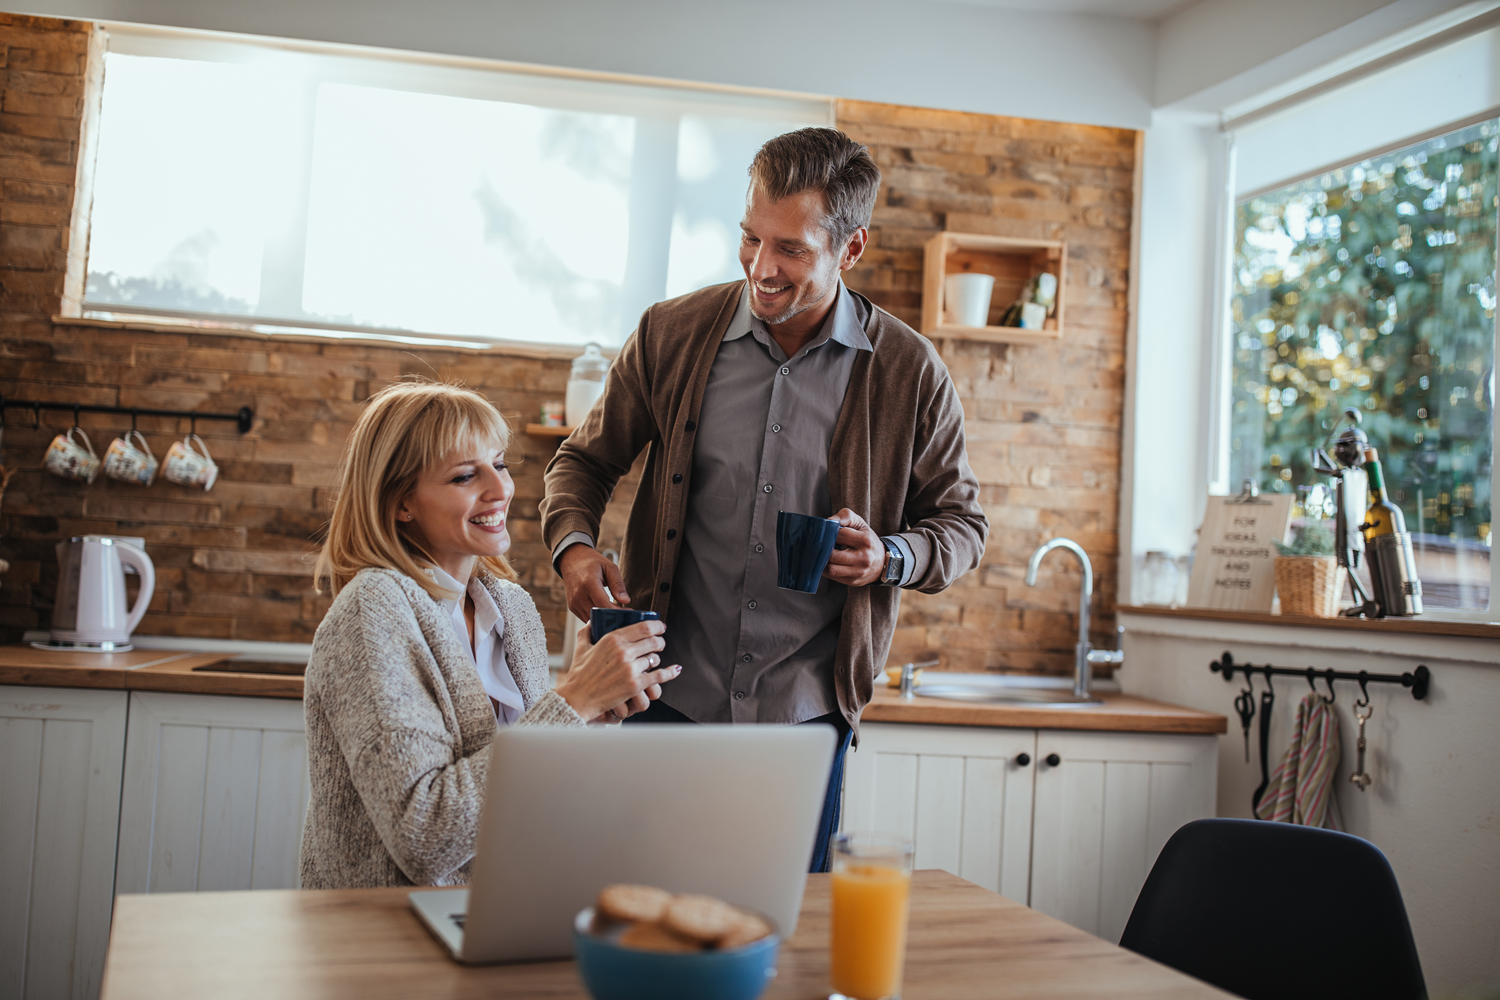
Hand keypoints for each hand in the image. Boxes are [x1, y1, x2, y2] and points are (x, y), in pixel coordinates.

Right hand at [555, 619, 678, 721]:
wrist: (577, 699)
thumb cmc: (579, 676)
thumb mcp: (581, 648)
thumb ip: (587, 632)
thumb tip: (593, 622)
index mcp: (612, 639)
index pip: (643, 627)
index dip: (656, 625)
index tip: (660, 627)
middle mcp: (623, 651)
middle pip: (653, 641)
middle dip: (660, 641)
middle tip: (660, 643)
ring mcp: (630, 668)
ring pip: (655, 659)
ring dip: (657, 659)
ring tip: (654, 661)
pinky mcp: (635, 685)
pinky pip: (659, 676)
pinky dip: (669, 673)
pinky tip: (674, 670)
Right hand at [559, 543, 629, 622]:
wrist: (571, 560)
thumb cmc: (592, 562)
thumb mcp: (609, 567)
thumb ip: (618, 584)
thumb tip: (625, 601)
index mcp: (589, 583)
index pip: (604, 605)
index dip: (617, 611)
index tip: (628, 611)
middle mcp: (579, 595)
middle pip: (598, 615)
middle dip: (613, 616)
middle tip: (624, 613)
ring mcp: (574, 602)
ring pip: (592, 619)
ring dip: (604, 618)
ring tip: (615, 611)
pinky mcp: (572, 607)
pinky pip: (586, 618)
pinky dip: (596, 618)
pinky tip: (604, 610)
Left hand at [823, 508, 884, 587]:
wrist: (883, 562)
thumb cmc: (867, 540)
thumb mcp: (860, 524)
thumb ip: (846, 516)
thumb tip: (829, 520)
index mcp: (865, 540)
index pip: (839, 535)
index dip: (829, 533)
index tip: (825, 532)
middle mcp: (863, 557)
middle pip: (833, 554)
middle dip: (822, 549)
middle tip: (817, 545)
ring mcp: (858, 571)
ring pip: (831, 569)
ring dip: (822, 562)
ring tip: (820, 555)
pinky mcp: (853, 581)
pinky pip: (833, 577)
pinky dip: (826, 570)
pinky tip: (826, 563)